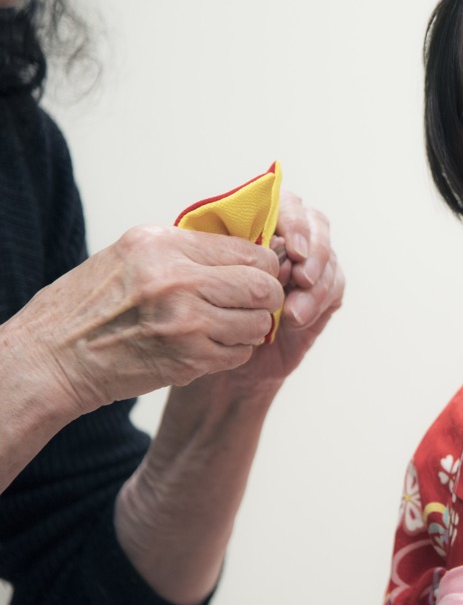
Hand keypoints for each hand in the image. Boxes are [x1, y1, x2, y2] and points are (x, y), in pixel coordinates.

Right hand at [6, 224, 282, 417]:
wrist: (52, 357)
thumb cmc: (92, 305)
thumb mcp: (132, 255)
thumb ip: (187, 250)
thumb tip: (244, 250)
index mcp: (164, 245)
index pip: (249, 250)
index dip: (264, 265)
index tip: (260, 274)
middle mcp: (177, 279)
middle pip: (262, 286)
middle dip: (268, 296)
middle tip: (257, 302)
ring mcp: (184, 322)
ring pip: (257, 323)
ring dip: (251, 327)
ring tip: (229, 325)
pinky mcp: (187, 359)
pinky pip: (239, 353)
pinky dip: (234, 351)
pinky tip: (211, 346)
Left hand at [201, 191, 344, 397]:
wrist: (221, 363)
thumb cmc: (205, 316)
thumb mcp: (201, 277)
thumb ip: (223, 251)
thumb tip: (255, 241)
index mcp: (257, 225)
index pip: (284, 203)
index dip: (293, 221)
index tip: (289, 247)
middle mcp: (287, 240)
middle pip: (315, 222)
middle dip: (313, 247)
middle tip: (301, 274)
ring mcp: (308, 265)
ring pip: (328, 256)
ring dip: (316, 280)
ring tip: (293, 306)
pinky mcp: (324, 292)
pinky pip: (334, 285)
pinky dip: (317, 300)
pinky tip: (296, 318)